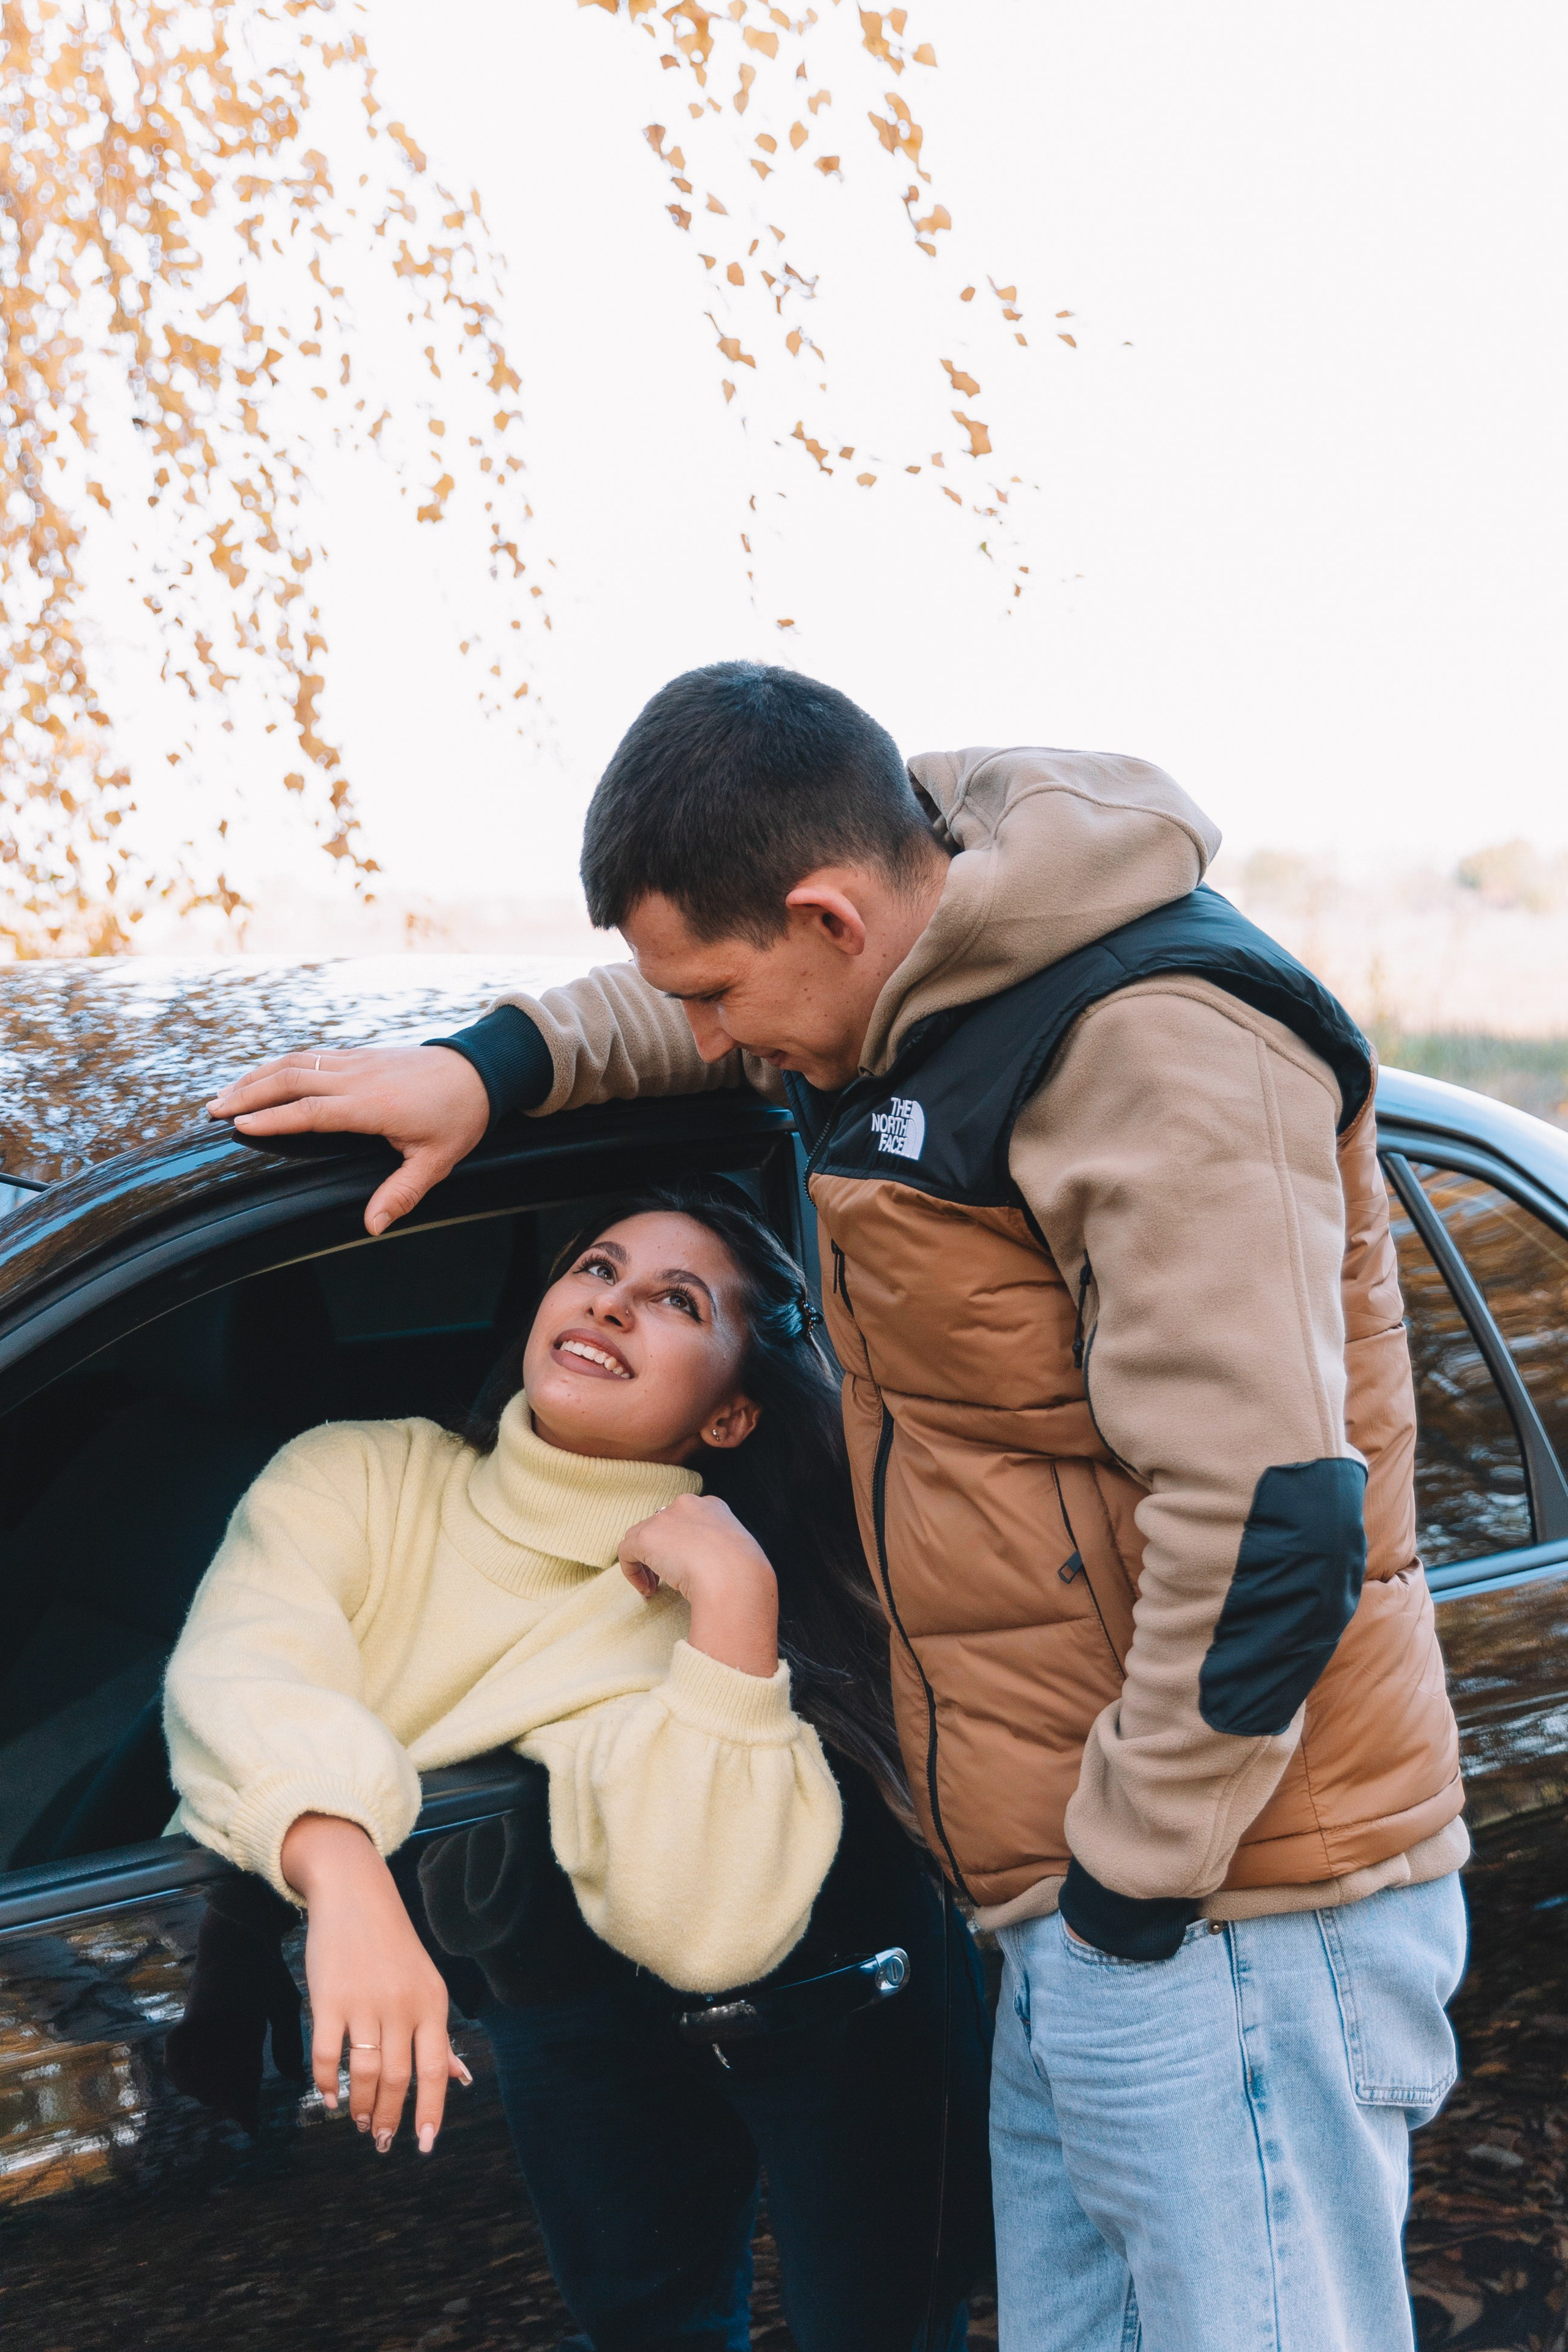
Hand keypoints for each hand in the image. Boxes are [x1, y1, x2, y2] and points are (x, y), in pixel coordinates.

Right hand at [206, 1046, 489, 1235]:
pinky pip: (309, 1055)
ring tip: (224, 1094)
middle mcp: (358, 1077)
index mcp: (373, 1105)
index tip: (238, 1125)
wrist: (481, 1070)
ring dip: (256, 1076)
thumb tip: (372, 1227)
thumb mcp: (437, 1161)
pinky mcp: (359, 1054)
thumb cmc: (460, 1117)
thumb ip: (401, 1193)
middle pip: (291, 1078)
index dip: (273, 1118)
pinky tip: (261, 1077)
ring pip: (295, 1061)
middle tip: (213, 1110)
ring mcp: (356, 1060)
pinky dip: (279, 1065)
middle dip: (248, 1093)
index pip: (311, 1110)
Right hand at [280, 1814, 470, 2153]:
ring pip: (364, 2074)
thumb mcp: (427, 1985)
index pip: (435, 2071)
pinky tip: (330, 2098)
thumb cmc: (394, 1947)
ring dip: (361, 2107)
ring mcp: (364, 2003)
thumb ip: (438, 2035)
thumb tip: (460, 2079)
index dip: (430, 2112)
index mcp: (432, 2003)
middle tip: (380, 2140)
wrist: (356, 1895)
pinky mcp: (328, 2000)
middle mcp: (402, 2006)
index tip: (422, 2145)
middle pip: (397, 2079)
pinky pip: (328, 2056)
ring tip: (359, 2122)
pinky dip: (328, 2084)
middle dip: (389, 2117)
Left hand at [619, 1494, 778, 1679]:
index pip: (687, 1519)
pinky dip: (632, 1572)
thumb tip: (713, 1567)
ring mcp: (665, 1518)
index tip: (688, 1566)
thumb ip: (722, 1552)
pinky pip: (627, 1552)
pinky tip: (648, 1590)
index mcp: (713, 1507)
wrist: (735, 1578)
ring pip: (642, 1537)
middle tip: (669, 1578)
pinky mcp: (645, 1537)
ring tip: (656, 1587)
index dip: (683, 1544)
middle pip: (662, 1526)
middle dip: (663, 1551)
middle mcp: (687, 1504)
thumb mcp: (740, 1554)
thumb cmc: (744, 1575)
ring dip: (647, 1562)